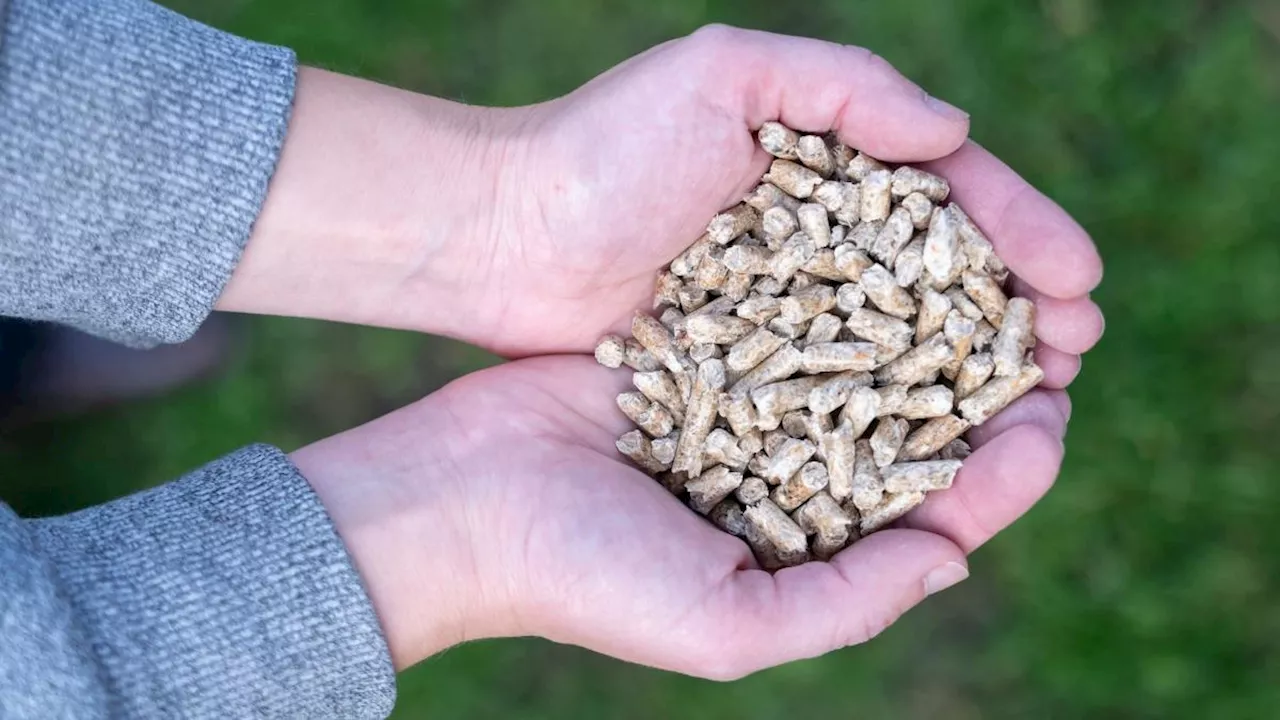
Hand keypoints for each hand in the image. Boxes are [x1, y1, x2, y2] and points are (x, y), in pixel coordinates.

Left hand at [218, 26, 1103, 385]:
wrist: (500, 232)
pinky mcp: (742, 370)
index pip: (950, 197)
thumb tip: (955, 136)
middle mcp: (815, 240)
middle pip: (944, 274)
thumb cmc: (601, 147)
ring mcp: (781, 309)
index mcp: (824, 164)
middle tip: (1078, 345)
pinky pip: (836, 390)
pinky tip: (942, 434)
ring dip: (975, 367)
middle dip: (1019, 306)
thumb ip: (844, 87)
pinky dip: (894, 409)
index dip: (1022, 233)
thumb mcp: (723, 74)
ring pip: (902, 339)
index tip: (1078, 279)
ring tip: (1041, 394)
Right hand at [293, 354, 1070, 677]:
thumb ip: (846, 605)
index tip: (1049, 421)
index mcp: (804, 550)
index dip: (1002, 473)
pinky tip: (894, 247)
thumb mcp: (728, 626)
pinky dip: (846, 283)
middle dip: (985, 385)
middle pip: (912, 427)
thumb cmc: (585, 577)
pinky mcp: (703, 346)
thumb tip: (954, 559)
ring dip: (932, 324)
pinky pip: (791, 307)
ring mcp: (746, 404)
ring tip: (995, 281)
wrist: (463, 499)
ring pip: (864, 357)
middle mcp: (784, 474)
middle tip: (1055, 334)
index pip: (931, 513)